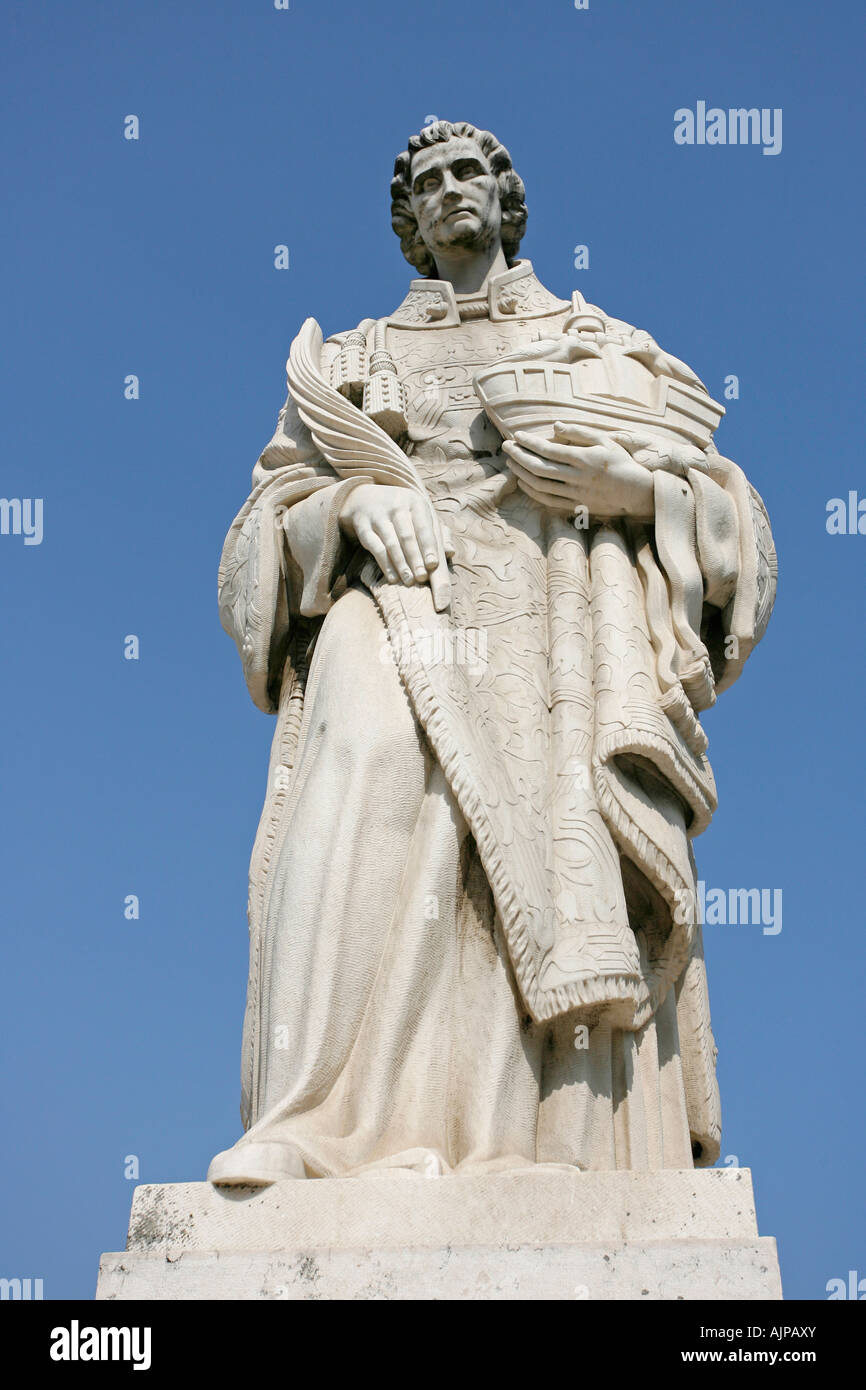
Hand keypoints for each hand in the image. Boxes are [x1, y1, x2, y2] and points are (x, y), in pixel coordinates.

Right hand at [338, 483, 452, 610]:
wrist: (365, 498)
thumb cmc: (402, 512)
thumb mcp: (420, 515)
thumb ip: (438, 534)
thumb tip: (450, 552)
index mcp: (414, 502)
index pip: (423, 526)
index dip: (428, 546)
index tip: (433, 565)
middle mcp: (396, 506)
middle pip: (407, 536)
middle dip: (415, 559)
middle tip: (422, 578)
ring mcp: (377, 515)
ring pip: (391, 543)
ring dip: (401, 564)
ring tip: (409, 581)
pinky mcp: (362, 526)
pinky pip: (374, 547)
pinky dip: (384, 564)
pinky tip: (392, 577)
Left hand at [501, 422, 655, 521]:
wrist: (636, 492)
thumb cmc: (621, 462)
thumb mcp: (605, 440)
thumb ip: (580, 432)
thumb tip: (556, 425)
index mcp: (584, 458)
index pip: (549, 449)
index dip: (529, 442)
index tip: (517, 436)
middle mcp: (577, 477)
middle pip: (539, 467)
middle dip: (519, 456)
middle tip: (506, 446)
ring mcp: (574, 493)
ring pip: (540, 484)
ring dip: (522, 473)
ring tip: (510, 462)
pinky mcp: (574, 505)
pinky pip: (547, 499)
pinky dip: (532, 491)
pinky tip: (523, 482)